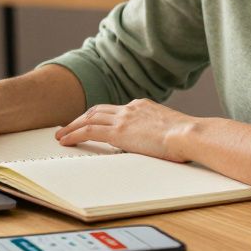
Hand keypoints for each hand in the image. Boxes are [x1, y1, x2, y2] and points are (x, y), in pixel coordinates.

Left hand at [54, 99, 195, 162]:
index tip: (90, 121)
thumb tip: (159, 144)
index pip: (114, 109)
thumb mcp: (171, 131)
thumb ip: (159, 133)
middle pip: (97, 110)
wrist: (189, 134)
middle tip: (68, 127)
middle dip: (80, 118)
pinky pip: (88, 131)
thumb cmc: (188, 138)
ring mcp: (124, 118)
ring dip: (72, 126)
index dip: (99, 115)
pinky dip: (74, 134)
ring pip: (89, 118)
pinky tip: (66, 141)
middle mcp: (130, 108)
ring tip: (61, 135)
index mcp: (143, 106)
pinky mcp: (119, 132)